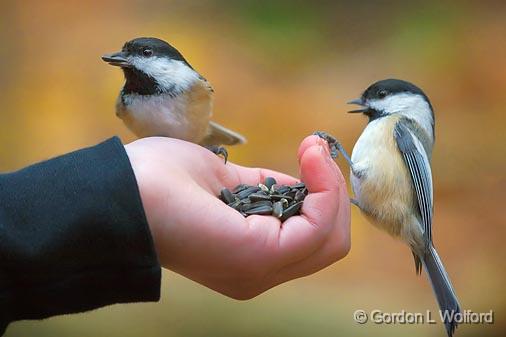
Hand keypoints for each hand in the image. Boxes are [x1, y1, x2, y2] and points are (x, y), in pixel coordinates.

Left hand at [125, 135, 349, 299]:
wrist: (119, 188)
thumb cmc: (159, 181)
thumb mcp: (224, 180)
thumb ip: (265, 186)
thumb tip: (301, 179)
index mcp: (247, 255)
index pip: (309, 237)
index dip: (321, 194)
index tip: (311, 151)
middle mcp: (258, 272)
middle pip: (330, 244)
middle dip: (333, 193)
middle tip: (315, 152)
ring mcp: (259, 268)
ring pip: (331, 239)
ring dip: (331, 188)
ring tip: (313, 152)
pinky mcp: (257, 253)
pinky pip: (317, 228)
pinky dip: (324, 190)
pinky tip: (310, 157)